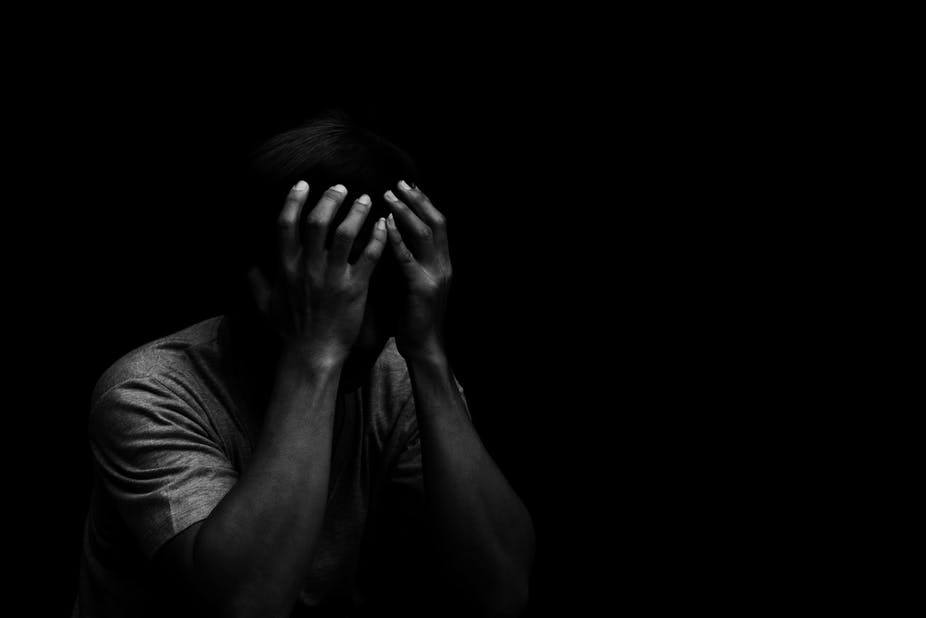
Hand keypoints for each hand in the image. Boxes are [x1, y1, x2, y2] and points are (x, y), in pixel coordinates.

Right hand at [250, 182, 386, 364]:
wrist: (313, 355)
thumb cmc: (290, 331)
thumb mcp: (265, 305)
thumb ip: (256, 282)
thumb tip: (248, 265)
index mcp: (286, 268)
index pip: (286, 225)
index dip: (294, 200)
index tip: (303, 184)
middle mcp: (308, 269)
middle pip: (317, 222)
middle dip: (329, 199)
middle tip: (341, 187)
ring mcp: (332, 278)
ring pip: (345, 235)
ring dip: (356, 213)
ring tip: (366, 200)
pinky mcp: (355, 289)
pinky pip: (369, 257)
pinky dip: (378, 238)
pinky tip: (384, 225)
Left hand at [384, 180, 451, 360]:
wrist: (424, 349)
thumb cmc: (413, 319)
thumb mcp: (414, 284)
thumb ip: (409, 262)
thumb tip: (390, 238)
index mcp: (442, 263)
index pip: (438, 224)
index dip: (424, 203)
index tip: (407, 185)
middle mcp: (443, 265)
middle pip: (436, 221)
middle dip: (417, 199)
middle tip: (398, 182)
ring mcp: (435, 276)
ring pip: (424, 233)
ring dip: (406, 211)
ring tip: (388, 195)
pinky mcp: (421, 288)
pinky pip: (407, 257)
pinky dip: (396, 238)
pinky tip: (383, 224)